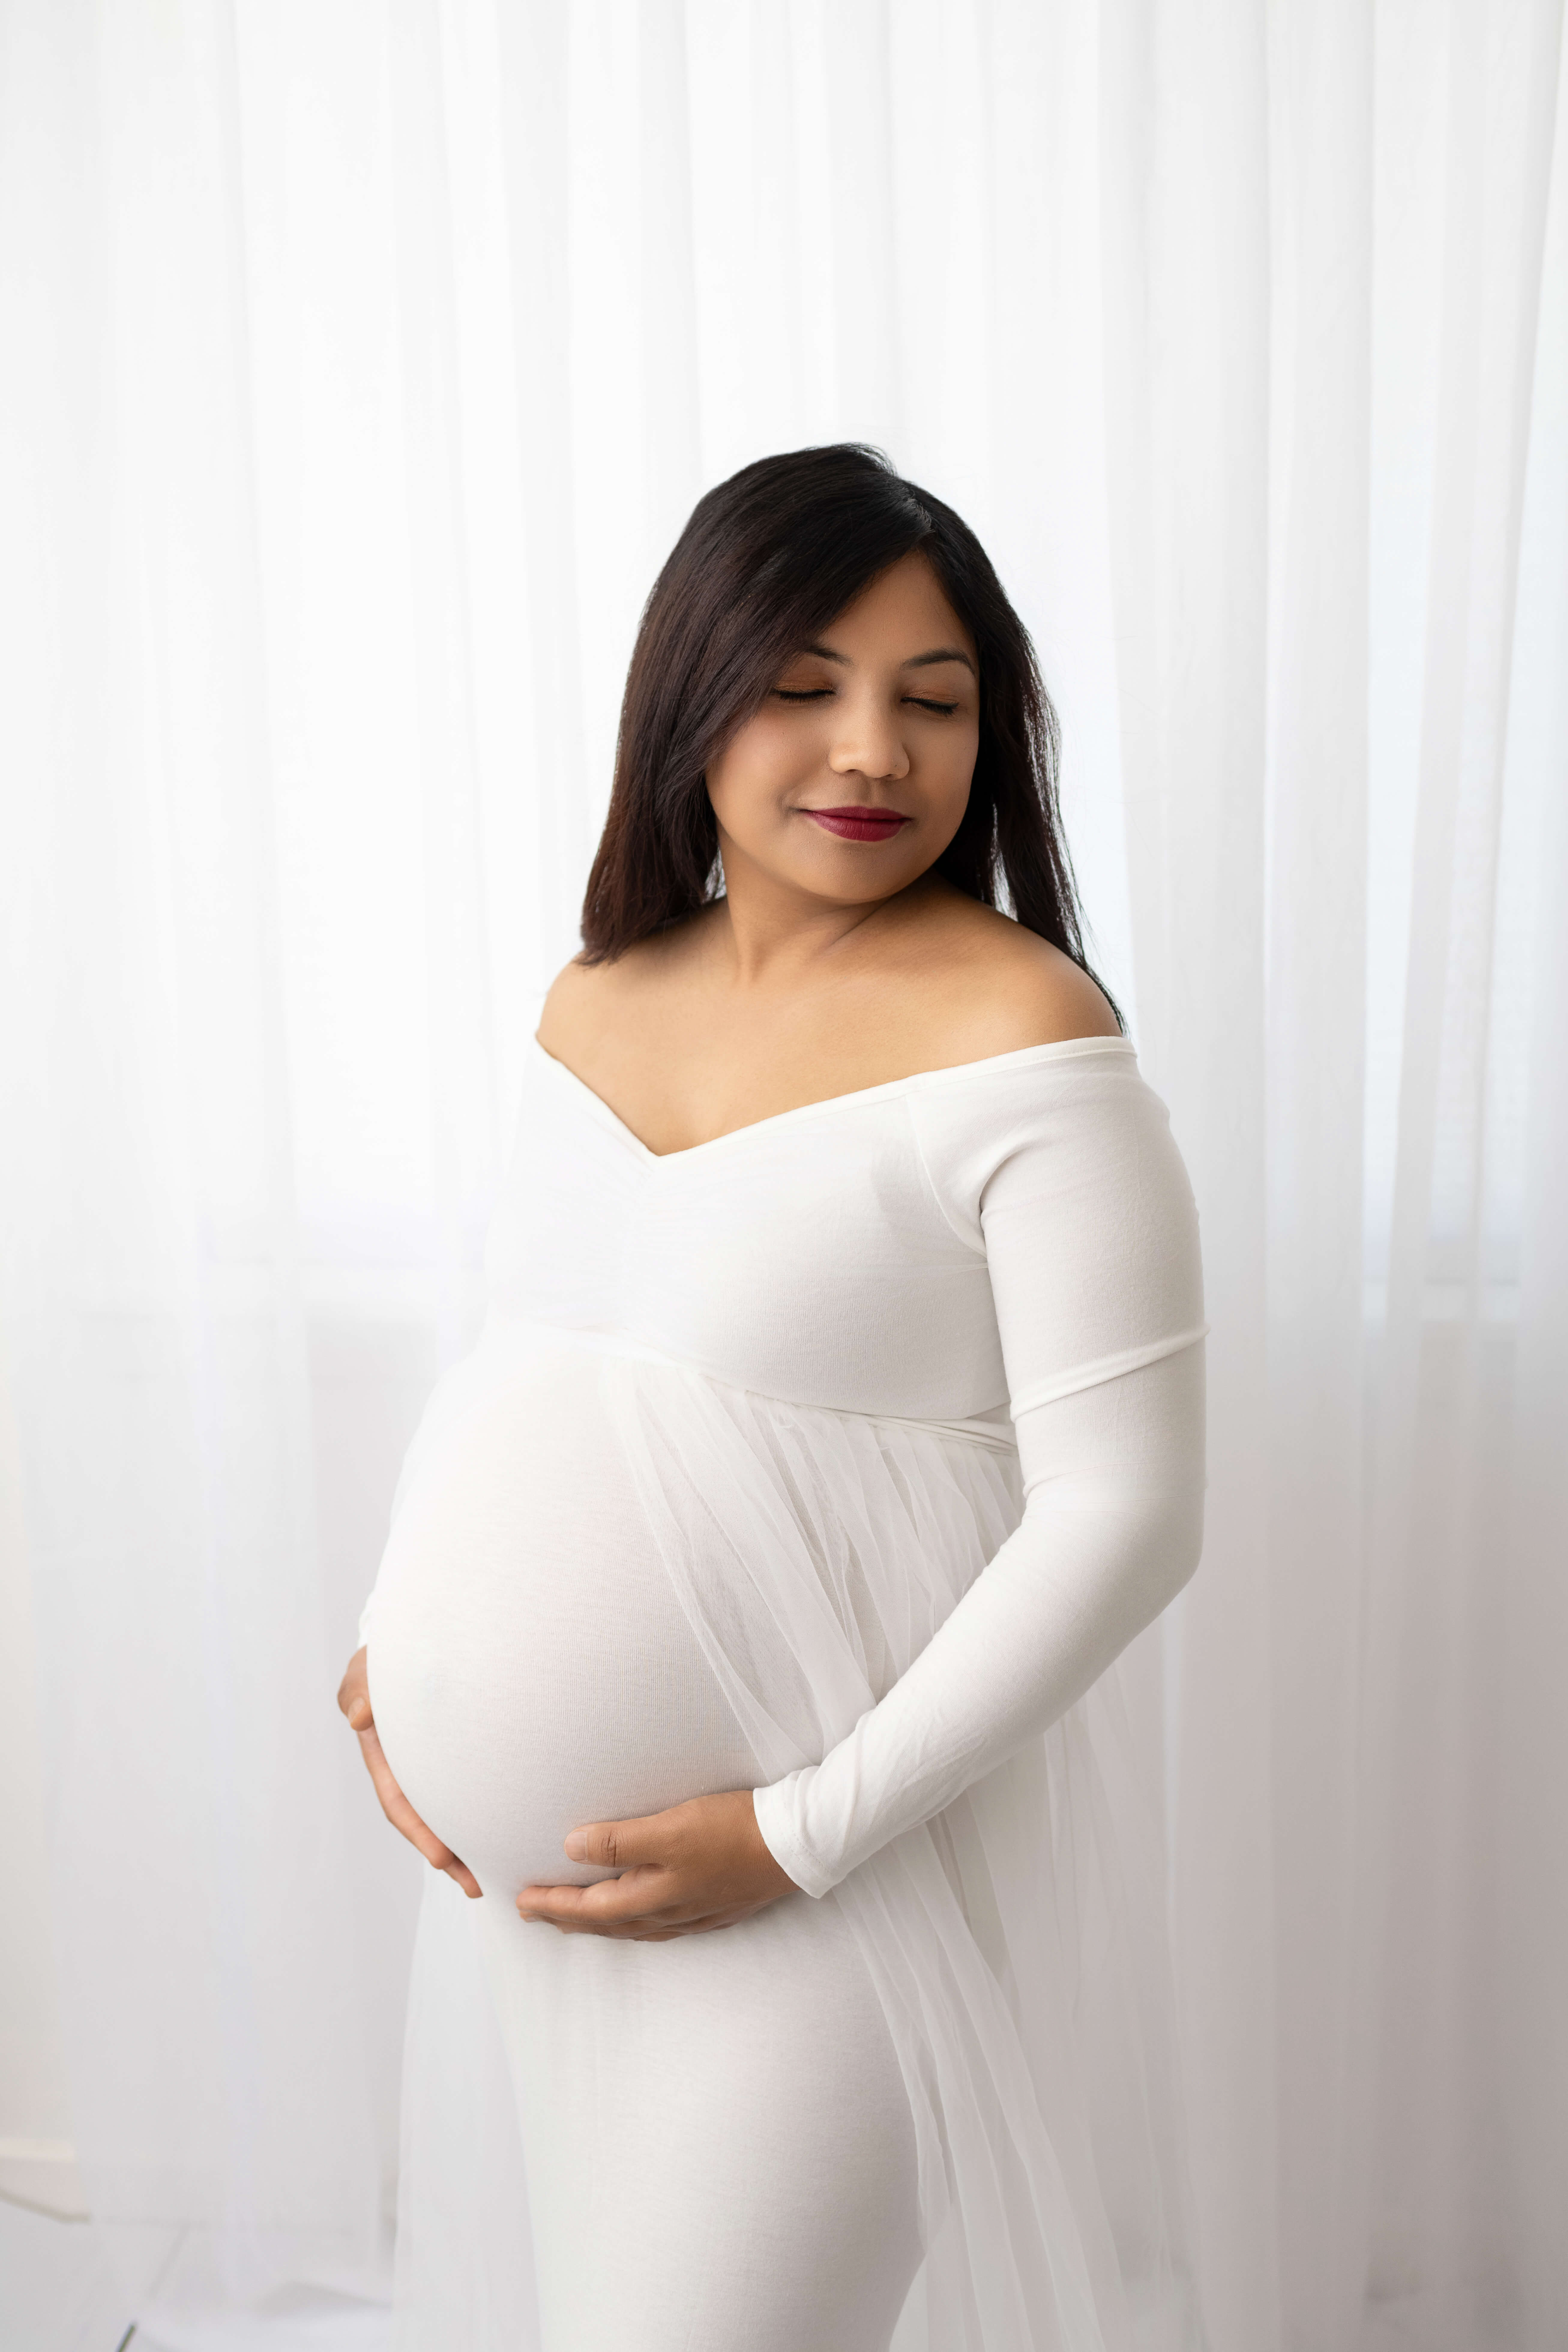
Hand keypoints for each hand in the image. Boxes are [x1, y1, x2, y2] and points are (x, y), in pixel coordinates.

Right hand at [337, 1645, 481, 1898]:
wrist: (411, 1645)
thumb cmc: (384, 1660)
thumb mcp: (365, 1670)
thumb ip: (358, 1689)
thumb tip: (359, 1716)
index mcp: (386, 1757)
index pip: (401, 1802)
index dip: (420, 1833)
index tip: (443, 1860)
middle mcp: (410, 1769)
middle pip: (429, 1820)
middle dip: (450, 1856)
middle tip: (479, 1885)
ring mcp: (435, 1766)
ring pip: (452, 1811)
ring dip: (470, 1843)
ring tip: (499, 1873)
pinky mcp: (462, 1756)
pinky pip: (472, 1788)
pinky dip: (484, 1811)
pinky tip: (509, 1829)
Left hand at [516, 1790, 797, 1939]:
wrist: (797, 1842)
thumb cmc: (733, 1831)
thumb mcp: (671, 1827)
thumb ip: (620, 1839)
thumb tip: (571, 1847)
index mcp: (653, 1896)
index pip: (588, 1907)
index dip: (552, 1903)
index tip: (520, 1900)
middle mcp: (669, 1913)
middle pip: (606, 1923)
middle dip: (566, 1918)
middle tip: (533, 1914)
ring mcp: (694, 1913)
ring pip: (632, 1927)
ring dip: (598, 1923)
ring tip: (575, 1918)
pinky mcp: (715, 1905)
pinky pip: (660, 1924)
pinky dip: (635, 1923)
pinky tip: (640, 1917)